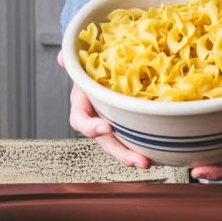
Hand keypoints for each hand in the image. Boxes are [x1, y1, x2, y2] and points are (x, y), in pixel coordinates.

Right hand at [57, 51, 151, 168]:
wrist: (105, 72)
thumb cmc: (93, 69)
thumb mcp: (83, 62)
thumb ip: (72, 61)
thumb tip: (62, 58)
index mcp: (83, 106)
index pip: (80, 121)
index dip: (91, 127)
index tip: (106, 127)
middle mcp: (97, 120)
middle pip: (106, 142)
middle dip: (121, 153)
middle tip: (137, 160)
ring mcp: (114, 127)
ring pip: (121, 147)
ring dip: (133, 157)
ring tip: (147, 163)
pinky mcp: (129, 128)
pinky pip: (135, 141)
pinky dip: (147, 148)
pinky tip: (159, 154)